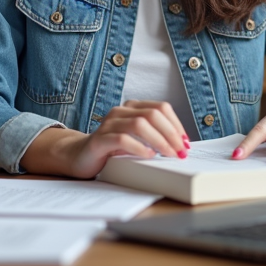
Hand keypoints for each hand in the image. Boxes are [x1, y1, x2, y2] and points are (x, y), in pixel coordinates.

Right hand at [23, 100, 189, 178]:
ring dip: (159, 140)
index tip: (186, 143)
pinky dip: (138, 147)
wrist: (80, 157)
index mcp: (132, 107)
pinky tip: (148, 155)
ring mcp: (108, 124)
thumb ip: (154, 136)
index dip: (177, 124)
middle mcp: (120, 111)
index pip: (161, 108)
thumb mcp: (136, 139)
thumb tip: (182, 145)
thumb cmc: (112, 149)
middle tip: (180, 152)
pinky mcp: (99, 139)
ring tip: (168, 155)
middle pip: (153, 114)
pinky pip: (122, 139)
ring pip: (140, 124)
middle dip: (171, 133)